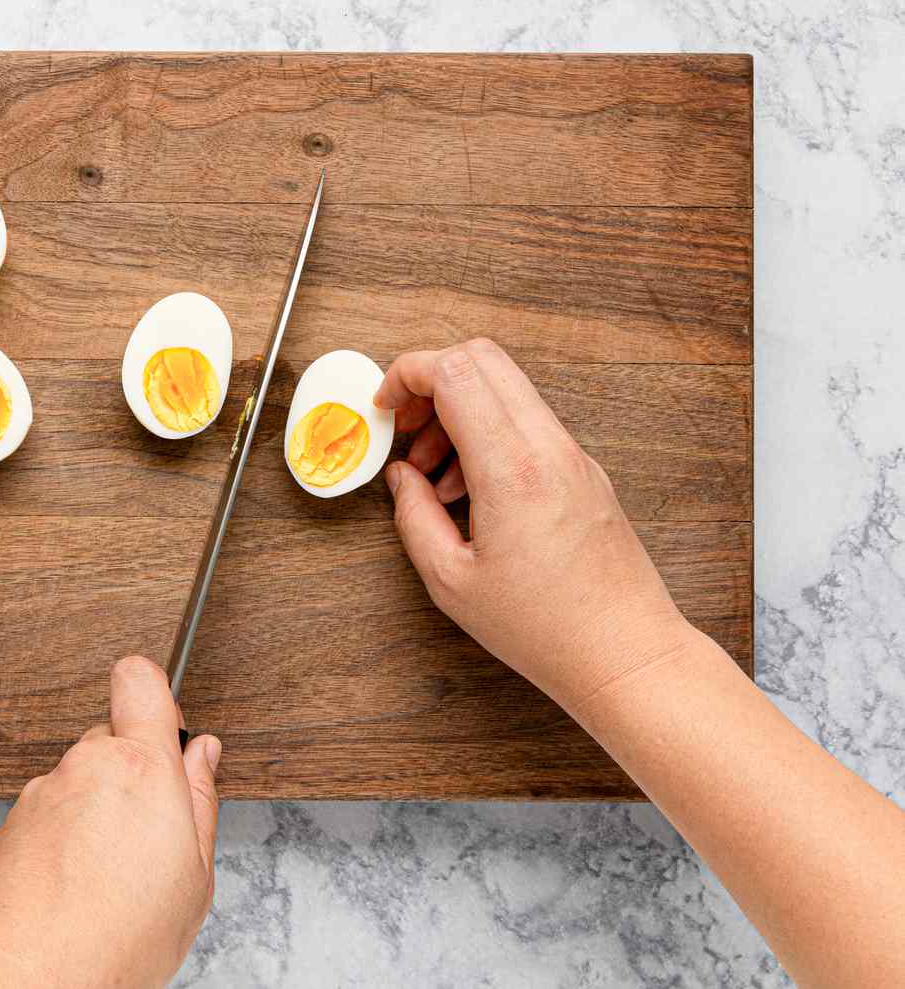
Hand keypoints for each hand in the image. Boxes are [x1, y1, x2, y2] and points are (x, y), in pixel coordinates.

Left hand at [0, 656, 220, 988]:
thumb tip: (203, 756)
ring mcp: (44, 792)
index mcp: (141, 768)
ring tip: (109, 873)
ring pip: (80, 780)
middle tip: (148, 832)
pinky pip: (50, 812)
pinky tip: (77, 884)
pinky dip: (64, 838)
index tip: (166, 724)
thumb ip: (200, 801)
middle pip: (112, 739)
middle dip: (132, 773)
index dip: (154, 693)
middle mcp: (86, 767)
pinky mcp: (13, 822)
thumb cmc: (115, 935)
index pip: (140, 680)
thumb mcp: (194, 876)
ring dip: (95, 810)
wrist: (30, 974)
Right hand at [375, 338, 692, 708]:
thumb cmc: (545, 628)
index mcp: (511, 469)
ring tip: (435, 476)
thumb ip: (414, 516)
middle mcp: (548, 448)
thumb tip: (400, 478)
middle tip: (405, 427)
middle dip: (429, 380)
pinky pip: (527, 422)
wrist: (625, 652)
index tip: (384, 407)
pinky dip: (488, 435)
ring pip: (506, 388)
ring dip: (458, 412)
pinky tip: (470, 491)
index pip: (455, 371)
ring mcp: (572, 455)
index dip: (406, 374)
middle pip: (483, 358)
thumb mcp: (451, 580)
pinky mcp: (584, 469)